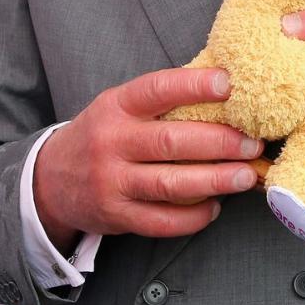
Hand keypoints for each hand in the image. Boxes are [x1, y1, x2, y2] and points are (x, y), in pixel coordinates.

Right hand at [33, 67, 262, 250]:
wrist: (51, 180)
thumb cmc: (103, 135)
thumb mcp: (119, 106)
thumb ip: (160, 101)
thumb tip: (224, 91)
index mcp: (116, 106)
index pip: (157, 90)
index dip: (193, 86)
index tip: (228, 84)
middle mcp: (111, 142)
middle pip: (171, 142)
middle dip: (219, 142)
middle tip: (253, 143)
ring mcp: (112, 182)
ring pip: (170, 184)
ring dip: (215, 180)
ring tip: (246, 176)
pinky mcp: (116, 216)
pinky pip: (161, 221)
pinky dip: (193, 216)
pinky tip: (215, 206)